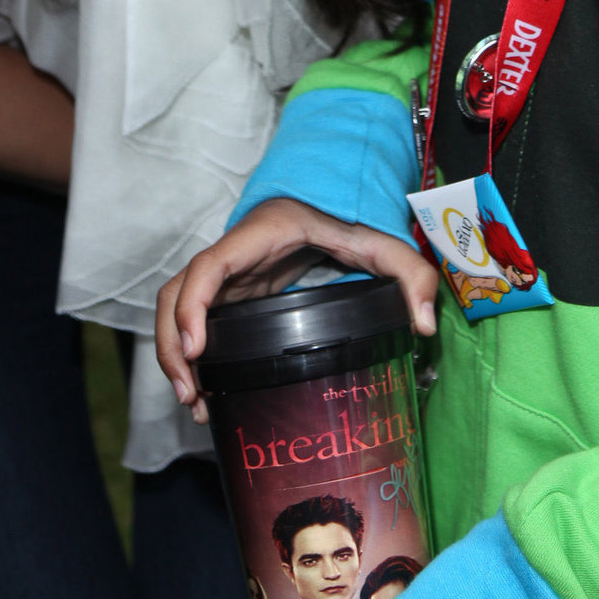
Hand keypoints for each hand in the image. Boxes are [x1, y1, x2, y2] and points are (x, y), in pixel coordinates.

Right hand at [155, 198, 439, 422]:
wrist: (330, 196)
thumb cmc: (349, 214)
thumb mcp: (382, 239)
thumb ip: (411, 273)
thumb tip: (425, 325)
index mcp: (259, 237)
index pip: (208, 266)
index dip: (193, 305)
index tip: (197, 348)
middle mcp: (233, 255)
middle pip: (176, 294)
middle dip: (173, 345)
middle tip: (192, 394)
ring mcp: (229, 273)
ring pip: (178, 307)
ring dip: (174, 353)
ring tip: (194, 403)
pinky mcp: (233, 290)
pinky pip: (196, 317)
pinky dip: (191, 352)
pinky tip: (206, 391)